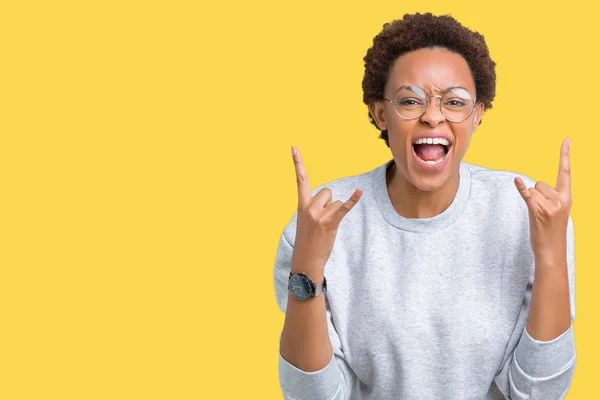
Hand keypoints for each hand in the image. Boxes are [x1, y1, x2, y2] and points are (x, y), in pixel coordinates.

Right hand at [290, 145, 362, 276]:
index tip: (293, 147)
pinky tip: (359, 191)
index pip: (300, 180)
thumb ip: (314, 205)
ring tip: (327, 227)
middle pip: (328, 192)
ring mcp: (319, 215)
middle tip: (322, 221)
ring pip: (337, 202)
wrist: (306, 259)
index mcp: (301, 205)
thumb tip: (331, 199)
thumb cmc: (308, 239)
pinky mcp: (330, 222)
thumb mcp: (305, 219)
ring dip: (336, 213)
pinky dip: (353, 200)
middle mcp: (309, 207)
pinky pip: (344, 207)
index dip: (297, 163)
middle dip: (329, 204)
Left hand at [514, 138, 571, 263]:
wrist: (552, 251)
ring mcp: (549, 205)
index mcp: (567, 197)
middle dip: (536, 194)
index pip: (566, 172)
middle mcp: (560, 199)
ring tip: (538, 216)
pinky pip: (527, 194)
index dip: (565, 155)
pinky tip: (516, 181)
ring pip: (532, 190)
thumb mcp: (557, 211)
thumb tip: (533, 187)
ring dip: (531, 200)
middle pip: (540, 183)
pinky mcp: (537, 210)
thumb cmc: (552, 231)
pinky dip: (521, 188)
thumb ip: (551, 197)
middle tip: (542, 212)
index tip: (566, 139)